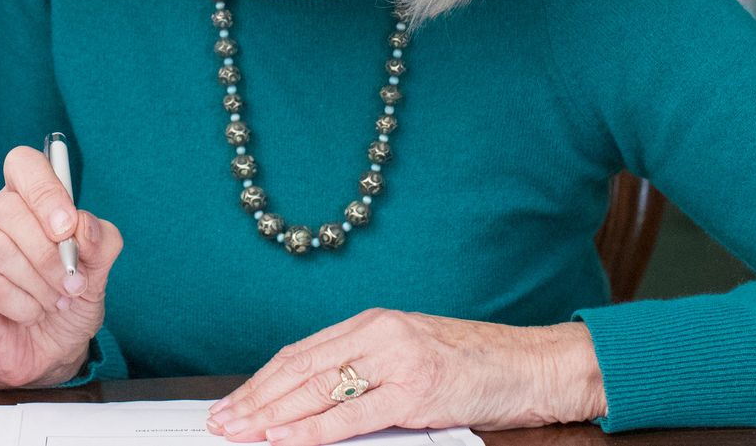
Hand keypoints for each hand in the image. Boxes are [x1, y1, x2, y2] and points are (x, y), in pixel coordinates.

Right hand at [0, 145, 123, 387]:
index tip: (67, 227)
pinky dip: (22, 305)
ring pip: (0, 247)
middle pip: (9, 207)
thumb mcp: (98, 270)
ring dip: (40, 283)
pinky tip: (30, 313)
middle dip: (49, 252)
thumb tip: (83, 225)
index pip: (23, 165)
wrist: (51, 352)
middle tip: (73, 283)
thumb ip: (100, 241)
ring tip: (55, 302)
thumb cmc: (67, 300)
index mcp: (24, 199)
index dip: (45, 191)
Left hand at [204, 311, 604, 443]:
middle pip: (299, 369)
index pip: (301, 353)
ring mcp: (397, 361)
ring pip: (317, 389)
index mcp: (373, 322)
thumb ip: (367, 371)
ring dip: (271, 414)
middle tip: (221, 421)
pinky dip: (311, 429)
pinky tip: (284, 437)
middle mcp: (379, 333)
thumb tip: (312, 402)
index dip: (261, 380)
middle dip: (254, 398)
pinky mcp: (416, 391)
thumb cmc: (478, 364)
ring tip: (240, 431)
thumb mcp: (412, 354)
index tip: (234, 402)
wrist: (534, 364)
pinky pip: (351, 415)